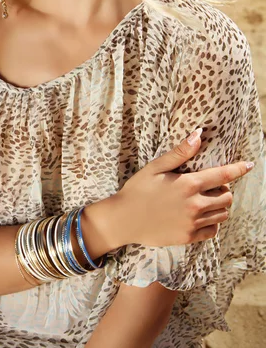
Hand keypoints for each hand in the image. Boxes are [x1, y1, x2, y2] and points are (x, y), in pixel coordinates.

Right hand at [111, 128, 252, 246]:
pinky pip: (213, 230)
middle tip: (210, 185)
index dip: (238, 169)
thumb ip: (180, 152)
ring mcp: (193, 223)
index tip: (249, 165)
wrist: (124, 220)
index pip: (223, 175)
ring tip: (205, 199)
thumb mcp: (156, 166)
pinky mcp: (189, 237)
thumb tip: (198, 134)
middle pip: (227, 196)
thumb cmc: (138, 189)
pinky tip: (201, 215)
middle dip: (224, 188)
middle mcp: (195, 205)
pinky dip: (213, 221)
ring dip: (219, 205)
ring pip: (222, 214)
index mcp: (188, 184)